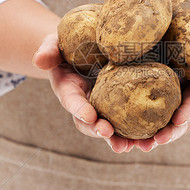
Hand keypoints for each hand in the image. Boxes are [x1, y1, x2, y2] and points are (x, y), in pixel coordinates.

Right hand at [33, 33, 135, 152]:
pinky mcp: (119, 105)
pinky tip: (150, 139)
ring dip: (118, 139)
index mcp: (68, 89)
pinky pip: (128, 120)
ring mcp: (102, 106)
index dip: (79, 109)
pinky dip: (136, 132)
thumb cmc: (67, 44)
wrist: (85, 47)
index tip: (89, 115)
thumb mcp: (54, 43)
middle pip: (89, 122)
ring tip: (128, 146)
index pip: (71, 101)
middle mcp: (85, 103)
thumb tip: (39, 60)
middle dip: (98, 130)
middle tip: (109, 133)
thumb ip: (48, 50)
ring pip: (109, 127)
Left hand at [136, 33, 189, 151]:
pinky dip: (132, 129)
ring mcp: (168, 106)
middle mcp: (183, 103)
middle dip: (168, 133)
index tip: (181, 119)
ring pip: (158, 125)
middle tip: (157, 141)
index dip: (189, 111)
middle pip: (176, 122)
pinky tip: (118, 137)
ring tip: (137, 146)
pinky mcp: (152, 102)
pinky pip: (141, 117)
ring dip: (148, 138)